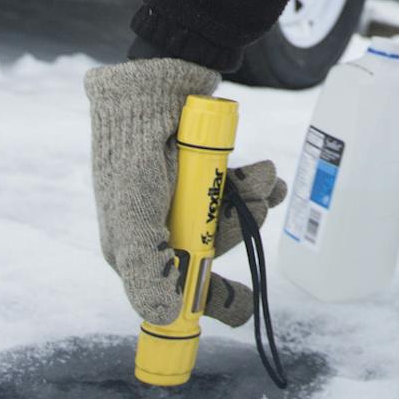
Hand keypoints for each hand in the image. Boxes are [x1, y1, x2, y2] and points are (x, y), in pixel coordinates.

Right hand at [84, 58, 287, 326]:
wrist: (155, 80)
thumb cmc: (135, 148)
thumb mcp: (134, 213)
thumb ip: (147, 268)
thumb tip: (161, 317)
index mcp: (132, 245)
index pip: (173, 288)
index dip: (207, 299)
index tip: (242, 307)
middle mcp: (155, 225)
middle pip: (207, 251)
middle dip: (236, 232)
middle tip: (256, 209)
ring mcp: (179, 196)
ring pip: (226, 218)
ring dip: (251, 202)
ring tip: (264, 178)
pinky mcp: (199, 170)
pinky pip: (234, 190)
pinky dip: (254, 184)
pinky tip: (267, 175)